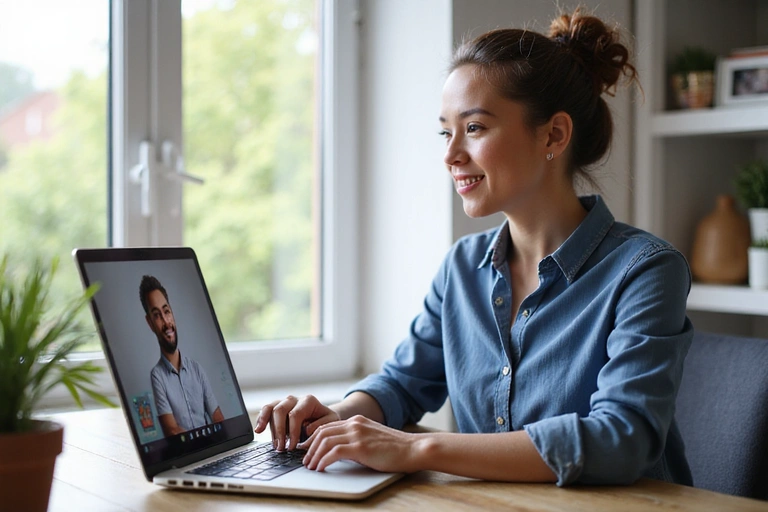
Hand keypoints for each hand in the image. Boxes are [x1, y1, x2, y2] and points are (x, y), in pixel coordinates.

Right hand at [254, 394, 339, 450]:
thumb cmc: (327, 420)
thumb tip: (306, 430)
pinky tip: (258, 430)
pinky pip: (266, 409)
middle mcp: (294, 399)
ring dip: (270, 428)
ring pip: (271, 409)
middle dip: (279, 431)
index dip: (292, 432)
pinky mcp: (277, 407)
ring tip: (274, 444)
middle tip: (281, 448)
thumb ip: (322, 425)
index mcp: (308, 401)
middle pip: (280, 410)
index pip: (295, 415)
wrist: (323, 415)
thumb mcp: (331, 422)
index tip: (292, 446)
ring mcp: (284, 402)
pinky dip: (261, 419)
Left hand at [299, 415, 420, 472]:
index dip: (313, 438)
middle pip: (322, 433)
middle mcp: (355, 424)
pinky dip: (323, 461)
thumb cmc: (395, 448)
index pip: (327, 426)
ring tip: (310, 466)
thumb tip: (339, 451)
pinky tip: (321, 468)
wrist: (412, 449)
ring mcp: (357, 434)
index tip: (307, 449)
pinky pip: (333, 452)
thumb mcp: (371, 438)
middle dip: (310, 447)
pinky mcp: (360, 447)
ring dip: (314, 455)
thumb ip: (356, 440)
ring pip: (325, 441)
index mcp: (357, 421)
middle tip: (305, 460)